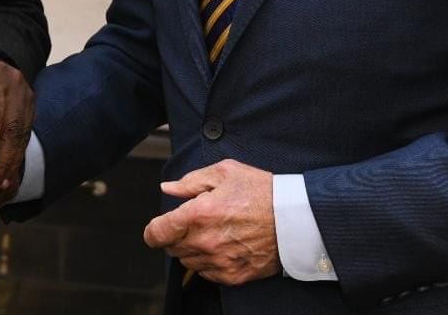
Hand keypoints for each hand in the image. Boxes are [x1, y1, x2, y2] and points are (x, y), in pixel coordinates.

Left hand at [142, 159, 280, 285]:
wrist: (294, 219)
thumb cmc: (260, 191)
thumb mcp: (224, 172)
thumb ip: (190, 182)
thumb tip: (168, 189)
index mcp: (199, 213)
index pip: (158, 232)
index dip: (153, 230)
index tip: (156, 228)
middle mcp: (205, 241)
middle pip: (171, 248)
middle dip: (174, 236)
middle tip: (191, 223)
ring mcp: (219, 261)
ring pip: (187, 262)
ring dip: (190, 250)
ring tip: (209, 233)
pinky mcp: (233, 275)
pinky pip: (206, 274)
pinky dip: (207, 263)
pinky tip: (220, 247)